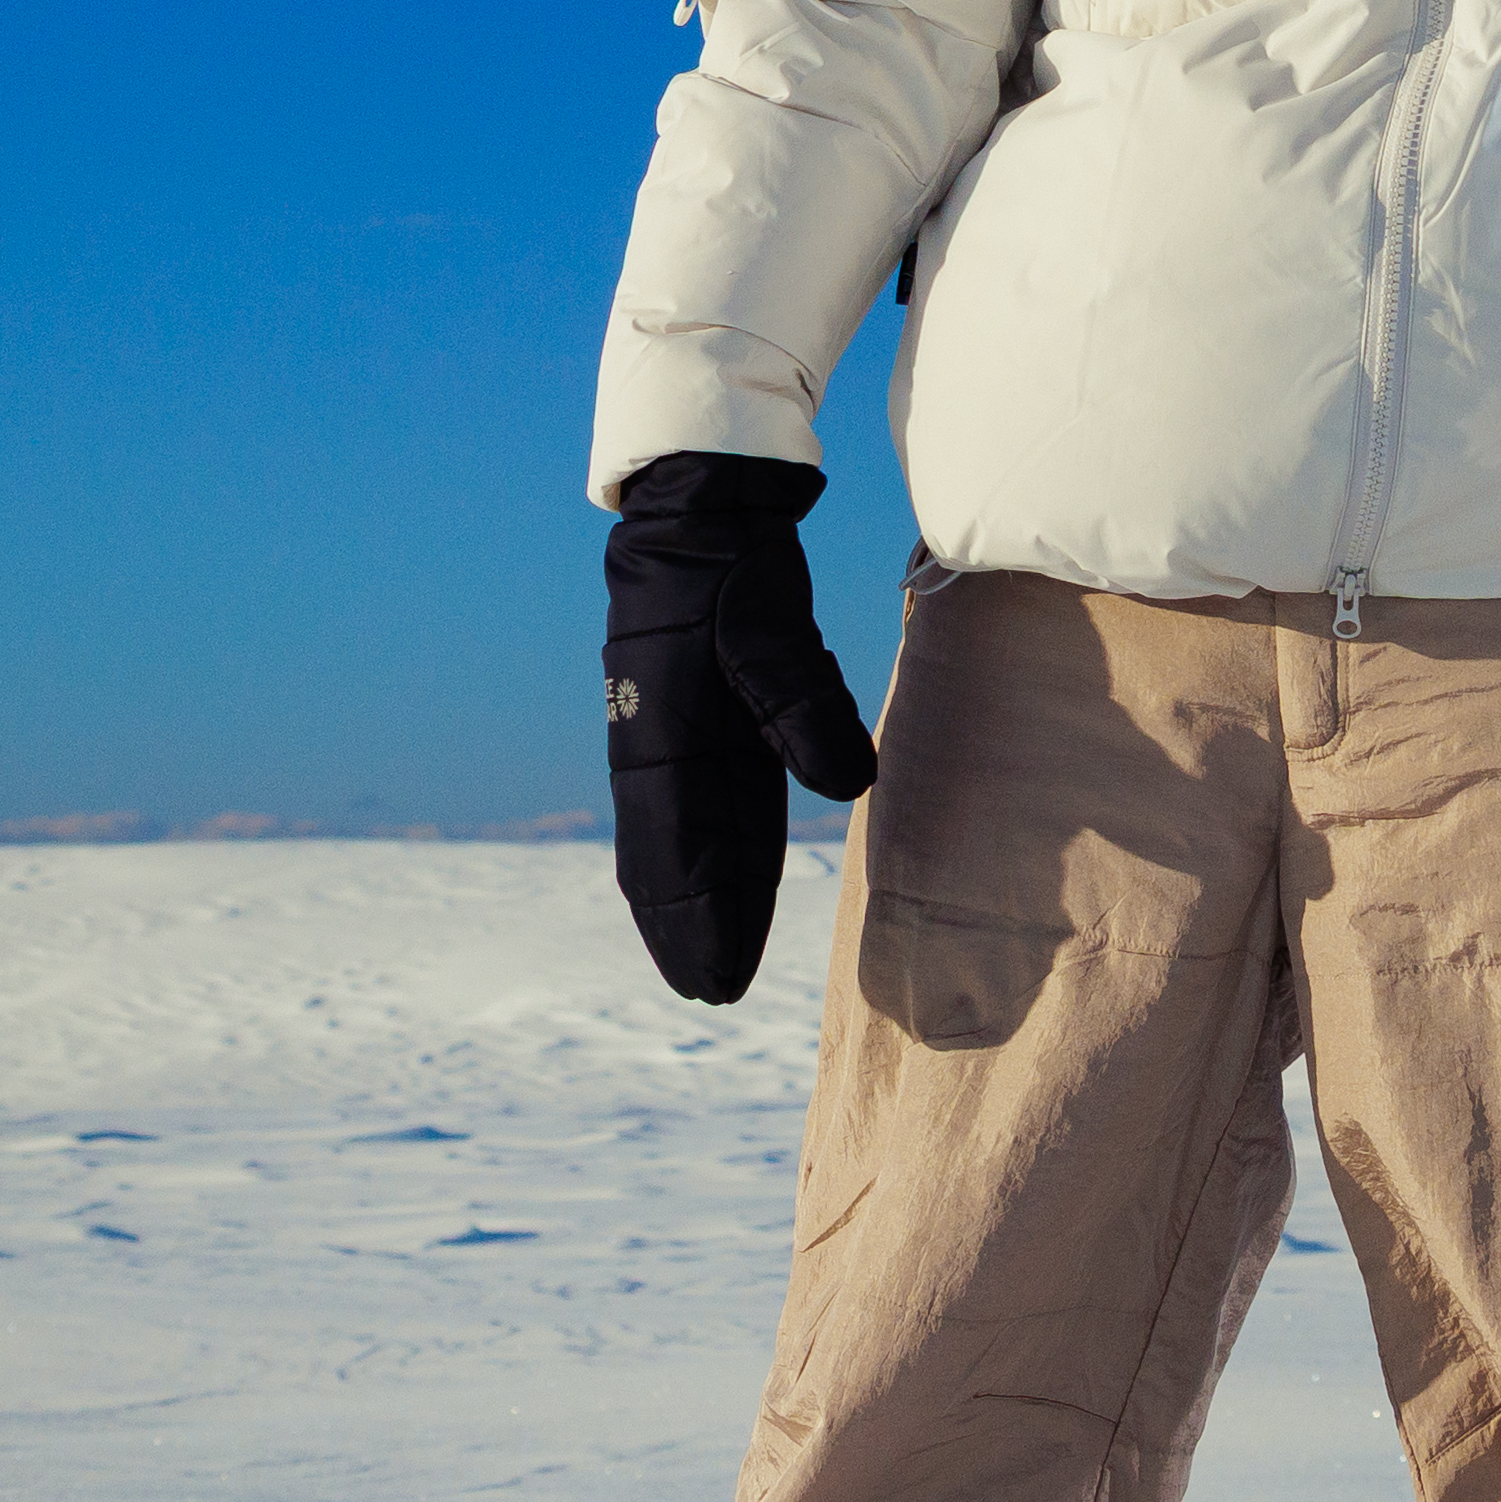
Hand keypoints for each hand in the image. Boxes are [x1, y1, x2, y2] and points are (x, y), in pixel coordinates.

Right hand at [600, 450, 875, 1001]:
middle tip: (708, 994)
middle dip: (687, 927)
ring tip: (711, 963)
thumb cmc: (736, 566)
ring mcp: (668, 734)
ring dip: (697, 900)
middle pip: (669, 857)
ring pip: (683, 838)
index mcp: (663, 729)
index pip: (679, 845)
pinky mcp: (694, 720)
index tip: (714, 979)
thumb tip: (845, 787)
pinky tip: (726, 887)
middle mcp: (655, 742)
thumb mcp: (770, 625)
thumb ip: (802, 704)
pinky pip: (701, 805)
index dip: (696, 916)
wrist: (699, 507)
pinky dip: (711, 855)